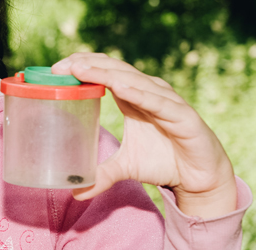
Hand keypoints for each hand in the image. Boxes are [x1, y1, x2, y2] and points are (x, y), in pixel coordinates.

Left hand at [51, 53, 237, 218]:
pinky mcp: (184, 117)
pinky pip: (159, 103)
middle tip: (61, 66)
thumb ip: (101, 174)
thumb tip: (75, 191)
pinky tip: (121, 88)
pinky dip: (140, 94)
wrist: (201, 178)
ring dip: (107, 74)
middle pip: (115, 70)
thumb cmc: (164, 160)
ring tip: (82, 69)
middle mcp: (149, 92)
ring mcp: (167, 102)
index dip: (83, 65)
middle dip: (87, 64)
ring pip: (134, 81)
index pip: (105, 71)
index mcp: (134, 96)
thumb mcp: (126, 166)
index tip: (55, 68)